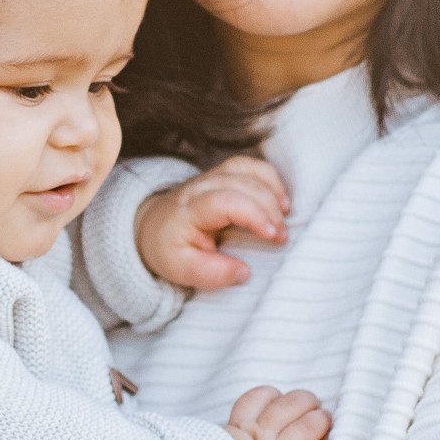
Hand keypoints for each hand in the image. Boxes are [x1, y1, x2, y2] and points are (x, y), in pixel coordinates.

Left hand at [136, 156, 290, 291]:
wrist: (153, 227)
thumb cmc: (170, 249)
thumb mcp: (181, 269)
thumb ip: (210, 274)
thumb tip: (243, 272)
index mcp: (188, 210)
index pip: (223, 201)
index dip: (253, 214)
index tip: (272, 235)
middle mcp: (198, 187)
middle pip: (239, 184)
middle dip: (268, 207)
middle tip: (282, 236)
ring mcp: (210, 176)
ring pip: (244, 169)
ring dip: (271, 188)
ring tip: (286, 214)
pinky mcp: (221, 174)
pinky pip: (248, 165)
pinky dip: (269, 177)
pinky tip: (280, 198)